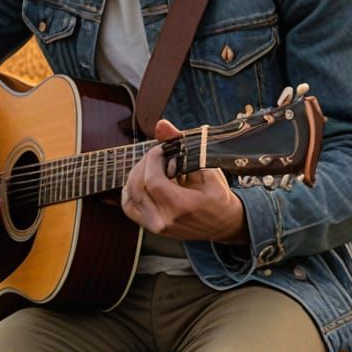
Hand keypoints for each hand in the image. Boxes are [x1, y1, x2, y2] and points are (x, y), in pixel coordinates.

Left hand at [121, 119, 247, 242]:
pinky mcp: (149, 227)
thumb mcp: (207, 168)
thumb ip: (183, 146)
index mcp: (182, 208)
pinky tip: (143, 179)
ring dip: (138, 173)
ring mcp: (154, 226)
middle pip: (138, 185)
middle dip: (146, 163)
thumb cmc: (217, 195)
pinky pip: (128, 205)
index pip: (152, 181)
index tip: (162, 149)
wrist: (223, 224)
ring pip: (130, 193)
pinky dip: (131, 188)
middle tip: (159, 154)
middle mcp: (164, 220)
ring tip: (155, 166)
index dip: (153, 159)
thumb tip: (161, 125)